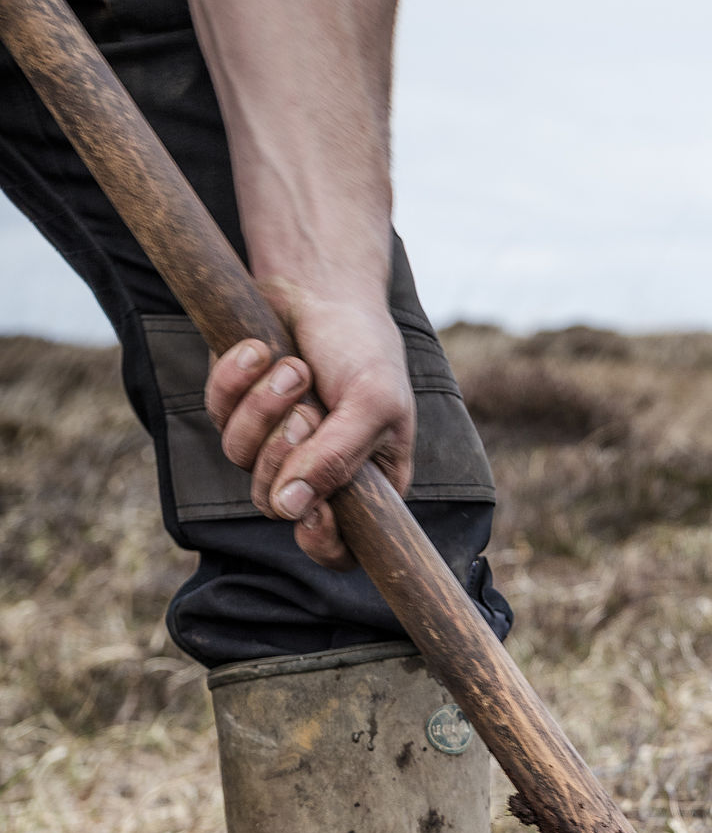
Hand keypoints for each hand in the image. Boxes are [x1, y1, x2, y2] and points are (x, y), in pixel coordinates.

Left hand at [205, 292, 414, 569]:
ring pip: (241, 459)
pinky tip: (261, 349)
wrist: (321, 284)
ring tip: (293, 368)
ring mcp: (271, 443)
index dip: (321, 541)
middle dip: (285, 451)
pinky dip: (236, 378)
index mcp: (363, 484)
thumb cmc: (362, 347)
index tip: (314, 513)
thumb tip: (290, 509)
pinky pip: (217, 412)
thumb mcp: (373, 403)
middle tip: (310, 410)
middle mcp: (315, 473)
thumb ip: (337, 460)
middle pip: (274, 503)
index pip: (339, 549)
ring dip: (263, 407)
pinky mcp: (236, 408)